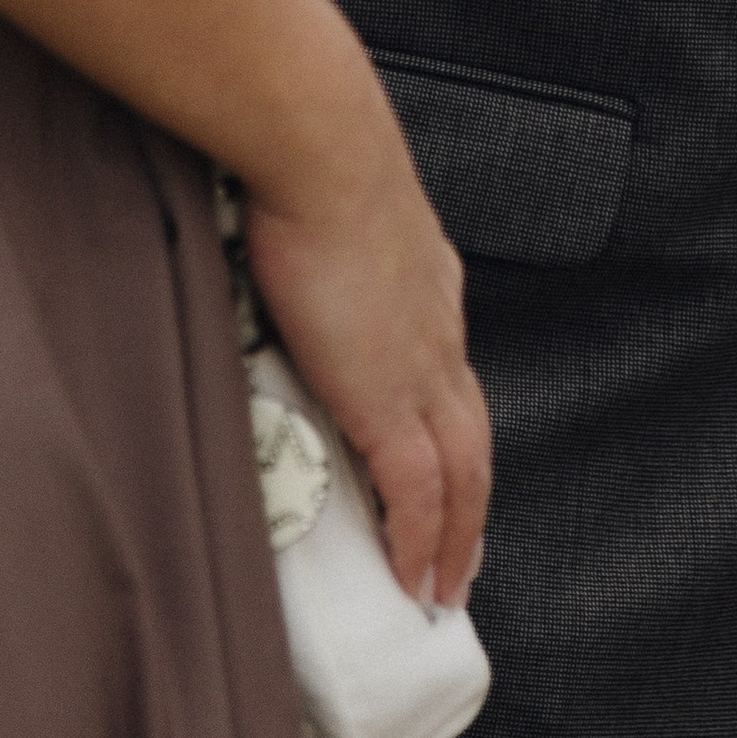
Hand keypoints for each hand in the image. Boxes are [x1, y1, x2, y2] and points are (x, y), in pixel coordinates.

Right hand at [244, 142, 491, 613]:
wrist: (320, 150)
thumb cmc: (305, 155)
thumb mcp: (323, 203)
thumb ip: (309, 237)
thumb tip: (263, 239)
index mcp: (428, 284)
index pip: (452, 375)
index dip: (450, 428)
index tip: (442, 465)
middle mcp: (440, 331)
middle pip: (473, 437)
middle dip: (471, 503)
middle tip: (459, 552)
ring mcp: (421, 368)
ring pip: (462, 475)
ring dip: (457, 538)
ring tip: (440, 587)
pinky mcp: (388, 398)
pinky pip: (419, 495)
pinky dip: (422, 542)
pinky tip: (415, 581)